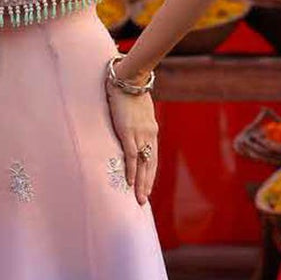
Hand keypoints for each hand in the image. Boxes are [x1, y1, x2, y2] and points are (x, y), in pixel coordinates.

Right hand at [105, 84, 158, 204]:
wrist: (129, 79)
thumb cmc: (131, 91)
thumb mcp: (138, 109)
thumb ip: (137, 121)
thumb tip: (131, 125)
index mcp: (152, 130)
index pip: (152, 157)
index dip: (150, 173)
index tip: (147, 186)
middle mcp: (149, 135)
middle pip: (150, 165)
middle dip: (147, 184)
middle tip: (144, 201)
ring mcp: (139, 134)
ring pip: (143, 165)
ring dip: (141, 183)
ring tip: (139, 198)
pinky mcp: (128, 132)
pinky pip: (132, 156)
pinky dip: (132, 170)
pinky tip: (130, 183)